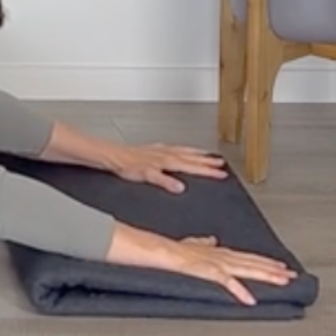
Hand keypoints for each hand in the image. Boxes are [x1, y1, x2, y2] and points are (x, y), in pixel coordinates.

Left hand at [106, 142, 227, 192]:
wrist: (114, 156)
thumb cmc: (128, 166)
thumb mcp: (148, 176)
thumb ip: (164, 181)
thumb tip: (180, 187)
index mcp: (168, 161)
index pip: (193, 167)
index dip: (208, 171)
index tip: (222, 174)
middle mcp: (166, 154)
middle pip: (192, 157)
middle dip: (207, 161)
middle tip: (221, 164)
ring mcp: (160, 150)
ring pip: (184, 150)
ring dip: (197, 153)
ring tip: (208, 155)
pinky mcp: (153, 149)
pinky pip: (174, 148)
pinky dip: (183, 149)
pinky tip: (181, 150)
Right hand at [162, 235, 298, 305]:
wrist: (161, 250)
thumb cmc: (174, 248)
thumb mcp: (192, 243)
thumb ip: (203, 243)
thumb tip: (211, 240)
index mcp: (220, 252)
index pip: (249, 257)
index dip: (266, 262)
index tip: (281, 266)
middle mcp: (223, 256)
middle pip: (253, 263)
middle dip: (274, 269)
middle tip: (293, 275)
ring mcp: (218, 264)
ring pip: (247, 270)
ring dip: (265, 275)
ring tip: (283, 281)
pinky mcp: (209, 271)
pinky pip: (227, 282)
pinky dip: (239, 291)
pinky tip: (250, 300)